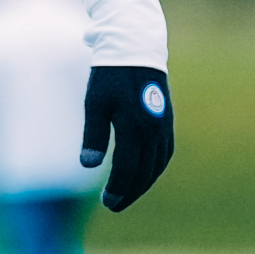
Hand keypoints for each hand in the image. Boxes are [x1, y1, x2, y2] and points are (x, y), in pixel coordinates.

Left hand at [80, 66, 173, 210]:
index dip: (118, 188)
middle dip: (130, 191)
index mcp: (135, 127)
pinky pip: (164, 154)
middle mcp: (154, 131)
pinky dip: (154, 169)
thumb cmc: (108, 76)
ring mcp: (164, 127)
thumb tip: (88, 165)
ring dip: (144, 183)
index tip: (107, 202)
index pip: (128, 169)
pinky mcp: (167, 122)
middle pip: (145, 172)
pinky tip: (144, 174)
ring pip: (157, 165)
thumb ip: (94, 135)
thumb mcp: (95, 103)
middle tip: (114, 205)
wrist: (134, 50)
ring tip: (126, 194)